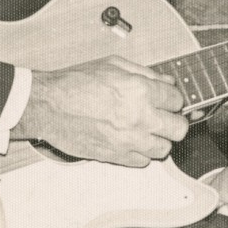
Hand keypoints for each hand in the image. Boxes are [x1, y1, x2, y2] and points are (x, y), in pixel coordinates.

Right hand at [13, 56, 187, 166]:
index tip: (167, 100)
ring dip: (160, 139)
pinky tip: (132, 141)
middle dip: (174, 121)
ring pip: (164, 149)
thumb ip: (146, 73)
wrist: (48, 105)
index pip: (178, 101)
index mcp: (141, 91)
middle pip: (179, 129)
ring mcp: (128, 140)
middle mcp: (139, 117)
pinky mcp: (114, 156)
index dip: (173, 99)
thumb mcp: (113, 65)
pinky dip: (141, 153)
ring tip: (149, 130)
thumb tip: (166, 82)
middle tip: (165, 117)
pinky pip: (142, 162)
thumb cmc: (75, 83)